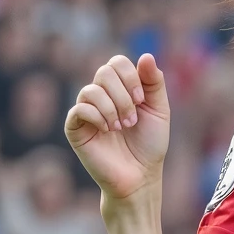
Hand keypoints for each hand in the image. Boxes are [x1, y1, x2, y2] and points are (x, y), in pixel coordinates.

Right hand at [65, 51, 170, 202]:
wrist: (140, 177)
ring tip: (121, 128)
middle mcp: (100, 96)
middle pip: (104, 72)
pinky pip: (79, 109)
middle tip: (132, 120)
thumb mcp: (159, 110)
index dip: (130, 76)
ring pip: (91, 90)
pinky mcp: (75, 128)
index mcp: (119, 89)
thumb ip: (154, 83)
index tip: (140, 100)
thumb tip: (146, 56)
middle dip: (123, 96)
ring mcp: (86, 111)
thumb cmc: (149, 146)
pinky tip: (107, 131)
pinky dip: (97, 116)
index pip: (117, 63)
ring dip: (112, 108)